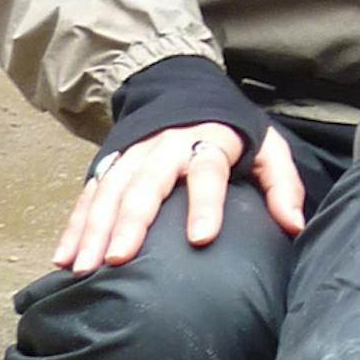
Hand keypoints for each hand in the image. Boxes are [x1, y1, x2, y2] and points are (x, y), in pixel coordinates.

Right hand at [55, 122, 304, 273]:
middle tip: (120, 259)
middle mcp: (166, 147)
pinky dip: (75, 227)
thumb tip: (296, 227)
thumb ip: (282, 184)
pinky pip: (89, 196)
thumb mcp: (266, 148)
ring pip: (110, 191)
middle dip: (132, 222)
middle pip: (147, 184)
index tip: (200, 238)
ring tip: (86, 268)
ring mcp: (133, 155)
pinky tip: (64, 260)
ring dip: (95, 229)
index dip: (205, 203)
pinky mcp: (110, 164)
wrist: (184, 91)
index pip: (207, 171)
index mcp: (209, 141)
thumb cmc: (232, 133)